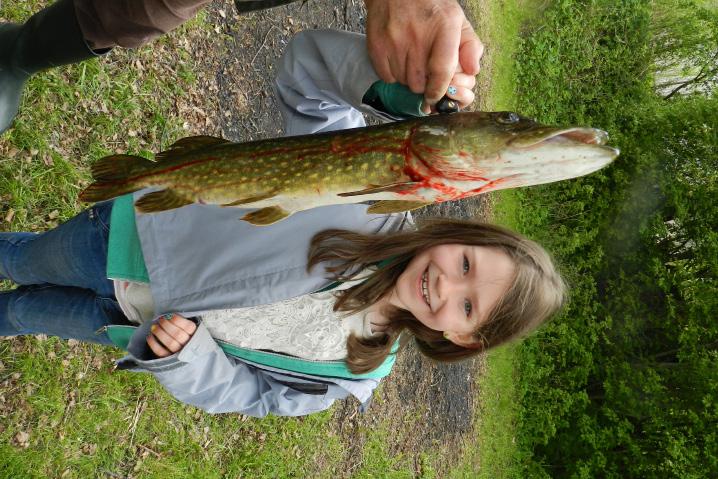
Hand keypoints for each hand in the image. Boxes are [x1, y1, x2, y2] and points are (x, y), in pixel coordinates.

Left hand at [146, 313, 196, 357]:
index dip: (177, 319)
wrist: (184, 351)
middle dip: (166, 325)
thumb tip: (168, 315)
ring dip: (160, 333)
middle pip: (178, 334)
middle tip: (161, 320)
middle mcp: (188, 345)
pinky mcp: (168, 358)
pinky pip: (160, 351)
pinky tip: (150, 336)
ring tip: (154, 326)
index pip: (188, 327)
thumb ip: (182, 322)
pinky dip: (153, 343)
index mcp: (195, 335)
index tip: (169, 315)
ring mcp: (178, 353)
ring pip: (170, 343)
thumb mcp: (188, 328)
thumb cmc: (185, 335)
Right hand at [364, 0, 483, 109]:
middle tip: (424, 71)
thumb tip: (472, 71)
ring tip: (411, 60)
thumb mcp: (458, 20)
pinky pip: (387, 77)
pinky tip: (398, 58)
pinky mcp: (377, 47)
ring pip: (403, 82)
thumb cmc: (431, 8)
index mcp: (444, 27)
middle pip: (420, 83)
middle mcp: (418, 35)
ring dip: (408, 79)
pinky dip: (393, 74)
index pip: (441, 72)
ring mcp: (395, 41)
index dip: (438, 90)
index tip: (435, 97)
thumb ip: (471, 47)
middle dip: (424, 84)